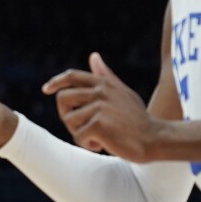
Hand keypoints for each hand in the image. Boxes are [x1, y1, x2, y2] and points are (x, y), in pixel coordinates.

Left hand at [42, 53, 167, 161]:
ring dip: (79, 134)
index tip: (46, 90)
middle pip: (63, 98)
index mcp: (104, 84)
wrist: (154, 139)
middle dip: (66, 115)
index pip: (72, 76)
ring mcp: (100, 107)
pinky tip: (102, 146)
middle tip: (80, 127)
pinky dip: (87, 145)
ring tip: (96, 138)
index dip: (56, 82)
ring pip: (69, 120)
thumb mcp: (123, 93)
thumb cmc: (138, 118)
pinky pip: (78, 136)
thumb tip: (93, 56)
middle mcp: (101, 92)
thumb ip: (106, 76)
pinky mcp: (99, 124)